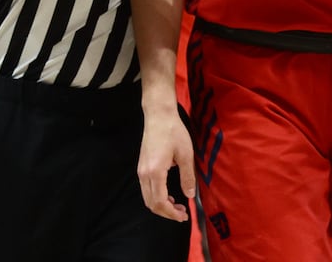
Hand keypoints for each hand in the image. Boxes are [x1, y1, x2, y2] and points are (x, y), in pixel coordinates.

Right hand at [137, 108, 194, 222]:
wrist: (158, 116)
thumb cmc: (173, 132)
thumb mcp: (185, 154)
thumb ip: (187, 176)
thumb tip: (190, 195)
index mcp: (155, 172)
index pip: (160, 202)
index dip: (172, 213)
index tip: (184, 216)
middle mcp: (144, 174)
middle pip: (151, 204)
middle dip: (166, 213)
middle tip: (182, 214)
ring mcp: (141, 171)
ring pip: (147, 198)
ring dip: (161, 206)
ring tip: (177, 206)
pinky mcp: (142, 167)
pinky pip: (146, 189)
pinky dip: (156, 197)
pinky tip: (169, 195)